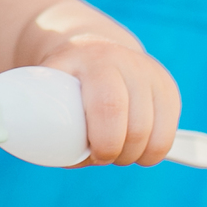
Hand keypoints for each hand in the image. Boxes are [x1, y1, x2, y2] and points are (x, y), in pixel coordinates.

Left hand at [20, 1, 180, 166]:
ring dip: (136, 155)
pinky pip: (169, 134)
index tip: (94, 155)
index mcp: (91, 61)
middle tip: (102, 156)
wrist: (86, 50)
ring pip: (157, 135)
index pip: (110, 107)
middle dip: (120, 154)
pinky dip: (154, 150)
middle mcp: (126, 62)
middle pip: (137, 127)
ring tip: (116, 150)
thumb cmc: (56, 85)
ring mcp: (150, 73)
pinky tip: (136, 146)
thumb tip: (42, 150)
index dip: (105, 142)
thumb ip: (37, 119)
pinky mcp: (167, 87)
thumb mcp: (39, 91)